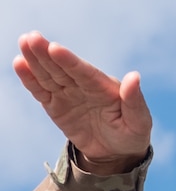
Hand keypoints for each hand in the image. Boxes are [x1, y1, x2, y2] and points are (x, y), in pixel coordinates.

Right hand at [12, 32, 151, 169]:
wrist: (116, 152)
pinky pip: (40, 91)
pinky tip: (19, 64)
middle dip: (46, 53)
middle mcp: (83, 86)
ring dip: (35, 60)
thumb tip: (134, 76)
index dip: (70, 61)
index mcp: (104, 87)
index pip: (85, 72)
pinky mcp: (54, 104)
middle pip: (62, 68)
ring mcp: (68, 93)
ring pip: (48, 75)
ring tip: (23, 43)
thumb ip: (135, 101)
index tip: (55, 48)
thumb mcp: (140, 122)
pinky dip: (30, 79)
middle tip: (31, 37)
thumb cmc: (132, 134)